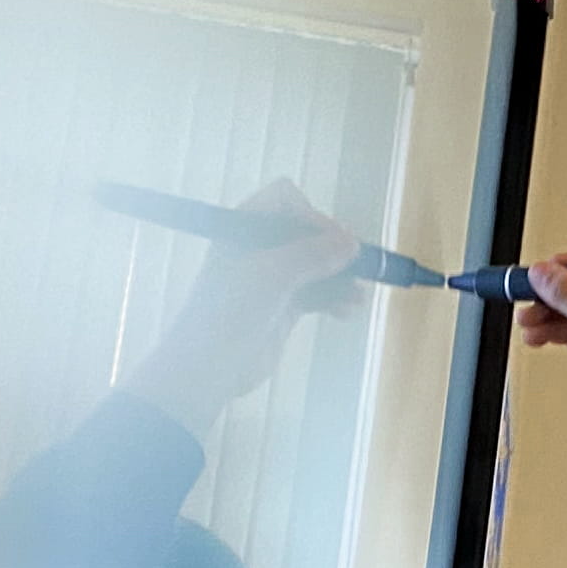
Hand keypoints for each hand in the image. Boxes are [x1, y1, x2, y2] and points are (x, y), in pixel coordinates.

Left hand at [125, 179, 359, 425]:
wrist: (209, 367)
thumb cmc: (230, 311)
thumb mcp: (272, 275)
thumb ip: (313, 254)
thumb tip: (351, 243)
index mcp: (244, 227)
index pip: (286, 200)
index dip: (312, 216)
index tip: (333, 241)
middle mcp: (258, 246)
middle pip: (307, 232)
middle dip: (334, 249)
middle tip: (357, 267)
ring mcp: (270, 277)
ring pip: (317, 264)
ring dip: (340, 277)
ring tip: (357, 297)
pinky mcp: (282, 305)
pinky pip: (317, 292)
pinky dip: (334, 298)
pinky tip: (346, 311)